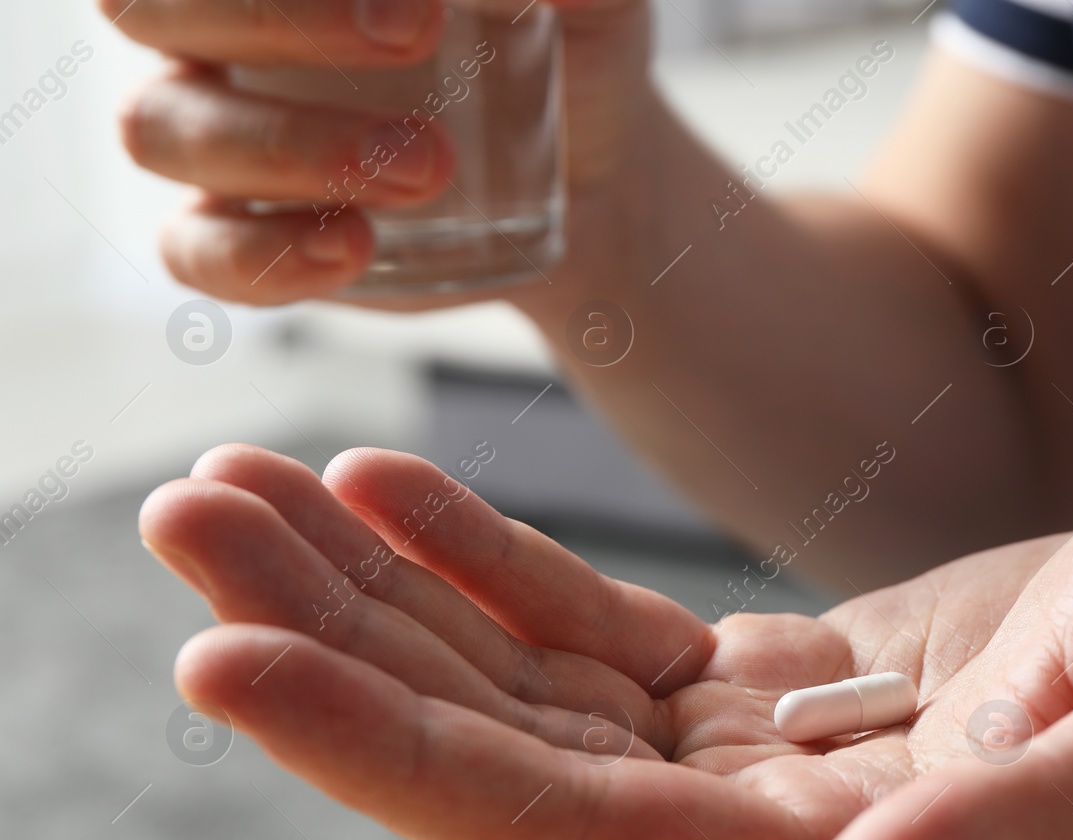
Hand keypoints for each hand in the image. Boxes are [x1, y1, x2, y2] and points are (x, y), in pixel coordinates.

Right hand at [105, 0, 652, 305]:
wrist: (594, 175)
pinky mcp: (245, 237)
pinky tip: (354, 246)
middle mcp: (216, 27)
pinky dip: (264, 254)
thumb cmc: (572, 51)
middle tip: (413, 35)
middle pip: (150, 3)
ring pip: (166, 129)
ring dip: (289, 144)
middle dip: (273, 15)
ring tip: (428, 169)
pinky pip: (199, 251)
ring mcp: (220, 133)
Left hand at [140, 445, 1072, 839]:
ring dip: (382, 599)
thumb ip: (1040, 834)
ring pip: (530, 700)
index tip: (229, 657)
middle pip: (509, 766)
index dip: (393, 758)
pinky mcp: (776, 700)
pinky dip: (490, 573)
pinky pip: (597, 642)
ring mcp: (765, 776)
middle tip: (192, 519)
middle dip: (339, 654)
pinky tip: (398, 496)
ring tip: (247, 489)